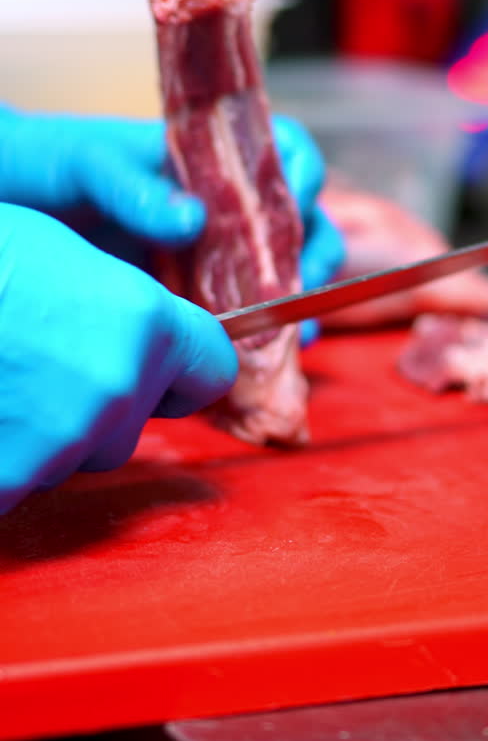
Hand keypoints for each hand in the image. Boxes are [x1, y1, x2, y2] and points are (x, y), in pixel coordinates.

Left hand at [0, 109, 344, 339]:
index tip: (300, 196)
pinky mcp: (183, 305)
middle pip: (295, 223)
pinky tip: (259, 367)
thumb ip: (133, 186)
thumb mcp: (81, 163)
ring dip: (298, 307)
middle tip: (305, 283)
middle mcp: (215, 210)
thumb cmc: (39, 166)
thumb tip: (193, 220)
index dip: (302, 171)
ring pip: (276, 279)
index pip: (278, 151)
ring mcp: (202, 258)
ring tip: (298, 337)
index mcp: (202, 161)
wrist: (0, 204)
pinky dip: (256, 348)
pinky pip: (234, 326)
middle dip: (316, 253)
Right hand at [0, 204, 238, 514]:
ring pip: (74, 457)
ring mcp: (60, 443)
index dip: (182, 371)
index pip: (212, 373)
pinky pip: (19, 484)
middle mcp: (117, 389)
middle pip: (135, 425)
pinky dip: (2, 462)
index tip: (160, 369)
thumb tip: (146, 344)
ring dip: (45, 434)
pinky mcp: (8, 482)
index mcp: (144, 323)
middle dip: (100, 406)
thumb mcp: (68, 256)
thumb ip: (125, 311)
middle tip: (37, 363)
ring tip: (0, 382)